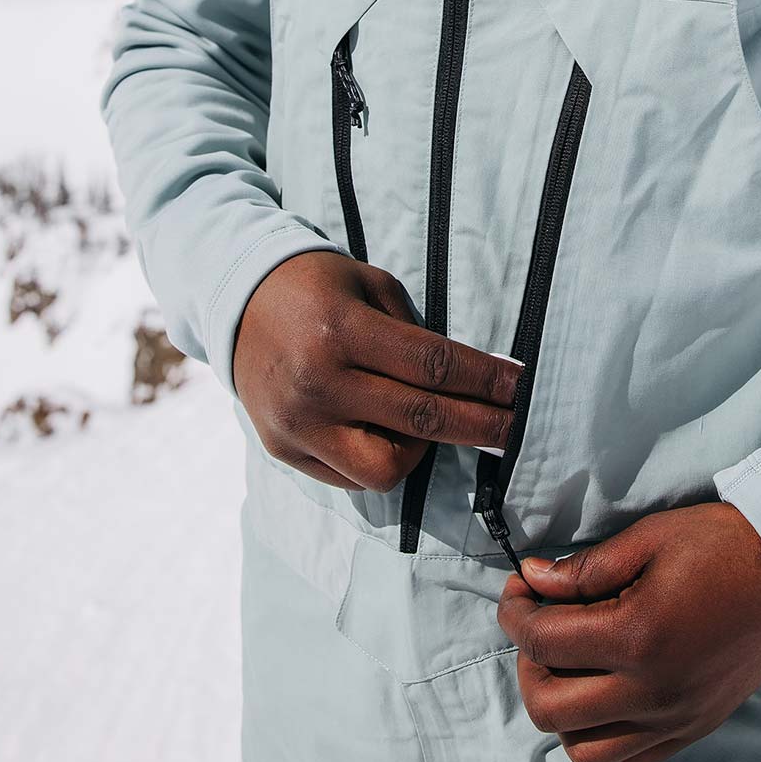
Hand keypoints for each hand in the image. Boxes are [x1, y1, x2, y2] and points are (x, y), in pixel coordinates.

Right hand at [231, 250, 519, 492]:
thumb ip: (414, 332)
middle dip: (481, 425)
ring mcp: (298, 424)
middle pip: (422, 419)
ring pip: (386, 469)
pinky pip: (351, 476)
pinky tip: (385, 430)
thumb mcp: (370, 285)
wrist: (237, 301)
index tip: (524, 388)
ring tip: (422, 422)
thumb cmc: (317, 286)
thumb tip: (471, 379)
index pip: (434, 366)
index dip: (487, 380)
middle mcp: (319, 383)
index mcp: (343, 331)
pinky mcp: (284, 450)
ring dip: (421, 450)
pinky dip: (379, 458)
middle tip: (517, 426)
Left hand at [497, 499, 760, 761]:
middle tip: (538, 624)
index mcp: (637, 637)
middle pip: (550, 709)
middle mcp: (652, 692)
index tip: (518, 588)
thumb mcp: (649, 537)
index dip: (515, 611)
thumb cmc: (722, 545)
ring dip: (561, 707)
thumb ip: (585, 568)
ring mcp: (674, 719)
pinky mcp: (693, 729)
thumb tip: (533, 579)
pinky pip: (627, 757)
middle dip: (526, 664)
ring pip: (583, 749)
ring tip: (570, 660)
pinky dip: (602, 731)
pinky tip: (607, 685)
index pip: (543, 642)